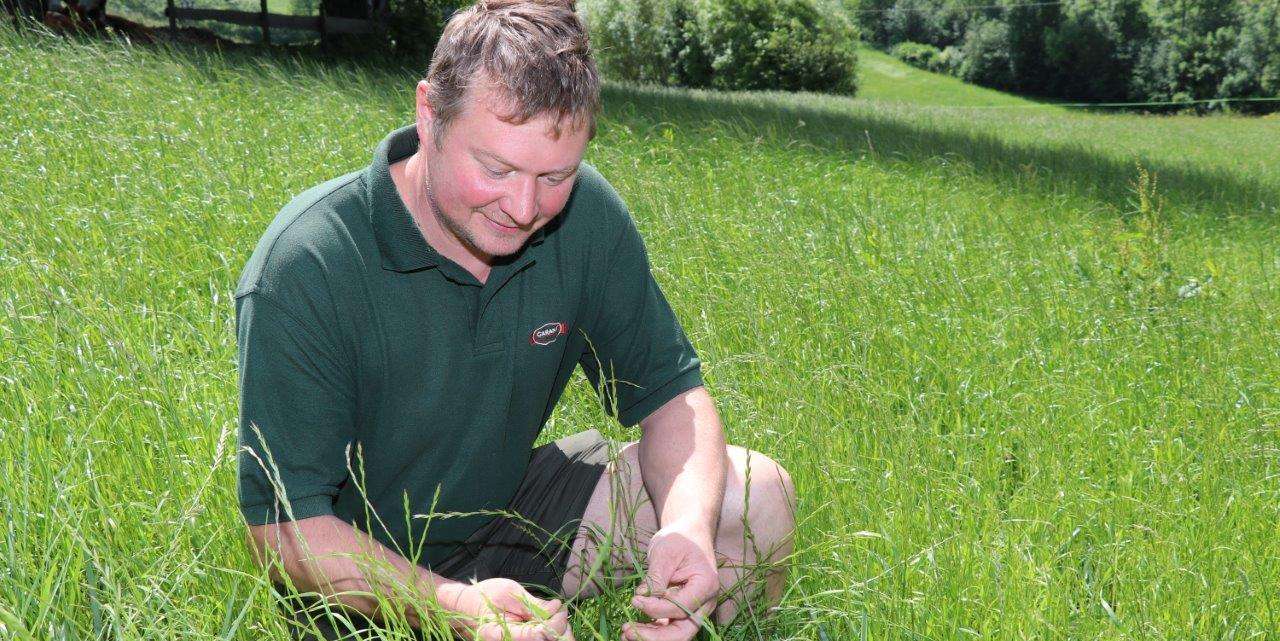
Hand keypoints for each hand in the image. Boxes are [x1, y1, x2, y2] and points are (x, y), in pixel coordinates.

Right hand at [436, 578, 573, 640]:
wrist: (465, 606)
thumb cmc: (483, 596)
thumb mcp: (509, 593)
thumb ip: (533, 604)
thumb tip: (556, 607)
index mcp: (503, 636)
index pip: (540, 636)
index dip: (556, 622)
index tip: (560, 606)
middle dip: (560, 628)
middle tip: (560, 610)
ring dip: (556, 631)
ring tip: (555, 615)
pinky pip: (538, 640)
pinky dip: (548, 632)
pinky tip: (548, 621)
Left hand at [623, 527, 718, 640]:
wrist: (687, 534)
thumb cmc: (680, 539)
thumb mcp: (666, 552)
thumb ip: (656, 577)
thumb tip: (642, 599)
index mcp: (705, 585)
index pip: (681, 608)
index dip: (656, 609)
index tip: (635, 600)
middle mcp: (703, 603)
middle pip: (682, 632)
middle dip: (655, 637)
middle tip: (628, 631)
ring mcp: (693, 609)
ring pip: (674, 633)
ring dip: (650, 636)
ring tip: (625, 632)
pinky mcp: (680, 611)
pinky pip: (667, 626)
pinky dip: (650, 630)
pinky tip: (632, 629)